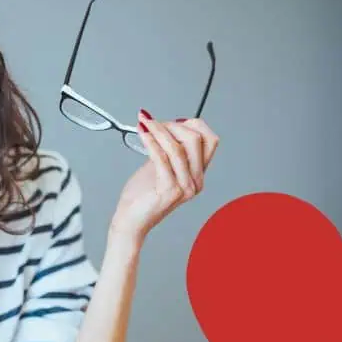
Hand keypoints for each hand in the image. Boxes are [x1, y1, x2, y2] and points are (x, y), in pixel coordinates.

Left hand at [110, 111, 218, 243]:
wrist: (131, 220)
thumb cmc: (143, 196)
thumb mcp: (161, 166)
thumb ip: (170, 149)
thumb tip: (169, 124)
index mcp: (197, 174)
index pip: (210, 140)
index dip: (192, 124)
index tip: (171, 121)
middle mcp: (195, 181)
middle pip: (196, 139)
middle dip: (172, 125)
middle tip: (153, 123)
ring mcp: (184, 187)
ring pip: (178, 147)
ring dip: (159, 130)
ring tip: (145, 123)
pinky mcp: (169, 190)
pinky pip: (162, 158)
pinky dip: (151, 141)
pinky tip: (143, 134)